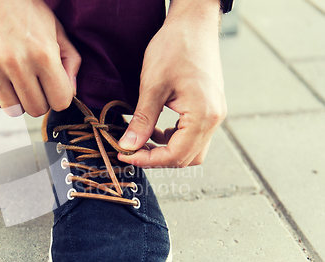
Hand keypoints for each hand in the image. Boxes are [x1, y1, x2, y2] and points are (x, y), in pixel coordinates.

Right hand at [0, 0, 80, 116]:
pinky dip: (1, 95)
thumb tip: (71, 94)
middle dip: (41, 99)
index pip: (60, 101)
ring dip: (20, 100)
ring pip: (14, 110)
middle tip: (37, 82)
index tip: (54, 86)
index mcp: (43, 54)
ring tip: (19, 79)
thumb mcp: (55, 28)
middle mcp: (16, 64)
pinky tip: (3, 76)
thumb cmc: (24, 8)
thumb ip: (70, 61)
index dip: (60, 96)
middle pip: (37, 109)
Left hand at [118, 0, 226, 167]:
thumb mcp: (152, 86)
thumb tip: (129, 146)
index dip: (148, 160)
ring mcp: (214, 113)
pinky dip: (173, 139)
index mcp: (203, 115)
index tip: (125, 155)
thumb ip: (142, 120)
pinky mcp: (209, 108)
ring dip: (165, 150)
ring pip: (191, 149)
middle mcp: (214, 118)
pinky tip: (154, 130)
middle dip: (156, 158)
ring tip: (140, 141)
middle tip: (130, 150)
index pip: (175, 155)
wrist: (193, 23)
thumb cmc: (175, 47)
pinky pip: (193, 135)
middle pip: (186, 158)